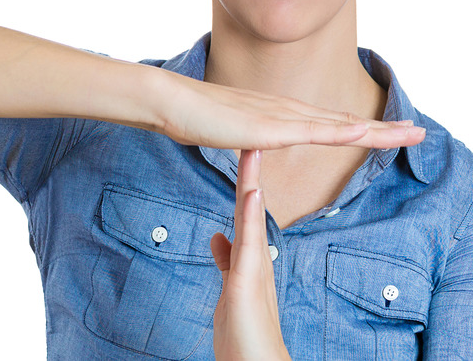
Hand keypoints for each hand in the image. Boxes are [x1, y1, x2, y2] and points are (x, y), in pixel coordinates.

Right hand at [157, 74, 425, 150]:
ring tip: (412, 133)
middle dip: (387, 128)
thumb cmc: (198, 117)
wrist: (173, 102)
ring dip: (379, 130)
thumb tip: (259, 146)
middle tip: (422, 133)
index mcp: (286, 116)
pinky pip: (311, 130)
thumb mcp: (236, 133)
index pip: (336, 123)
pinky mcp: (268, 127)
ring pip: (341, 124)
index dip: (368, 129)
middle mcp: (291, 111)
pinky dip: (341, 131)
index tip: (396, 132)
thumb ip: (253, 139)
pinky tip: (364, 132)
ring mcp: (282, 117)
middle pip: (349, 121)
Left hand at [210, 150, 290, 360]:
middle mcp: (255, 259)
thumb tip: (217, 237)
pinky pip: (249, 245)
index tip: (243, 153)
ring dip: (251, 184)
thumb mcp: (229, 290)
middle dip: (249, 172)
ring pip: (250, 219)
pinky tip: (252, 195)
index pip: (242, 213)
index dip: (242, 182)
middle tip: (251, 137)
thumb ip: (226, 261)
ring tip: (253, 150)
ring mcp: (254, 270)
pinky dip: (250, 218)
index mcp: (248, 260)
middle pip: (249, 207)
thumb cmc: (244, 335)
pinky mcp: (248, 283)